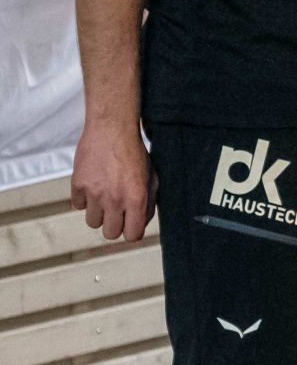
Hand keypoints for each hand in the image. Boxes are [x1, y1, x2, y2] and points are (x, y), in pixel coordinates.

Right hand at [71, 117, 153, 241]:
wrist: (112, 129)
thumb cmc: (135, 152)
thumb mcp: (151, 176)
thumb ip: (148, 202)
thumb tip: (140, 222)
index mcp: (136, 198)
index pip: (132, 235)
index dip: (132, 231)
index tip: (131, 224)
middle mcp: (114, 199)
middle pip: (110, 234)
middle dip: (115, 225)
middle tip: (117, 212)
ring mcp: (94, 193)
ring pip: (93, 223)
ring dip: (99, 213)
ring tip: (105, 197)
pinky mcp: (77, 185)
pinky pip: (78, 206)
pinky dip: (85, 200)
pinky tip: (93, 186)